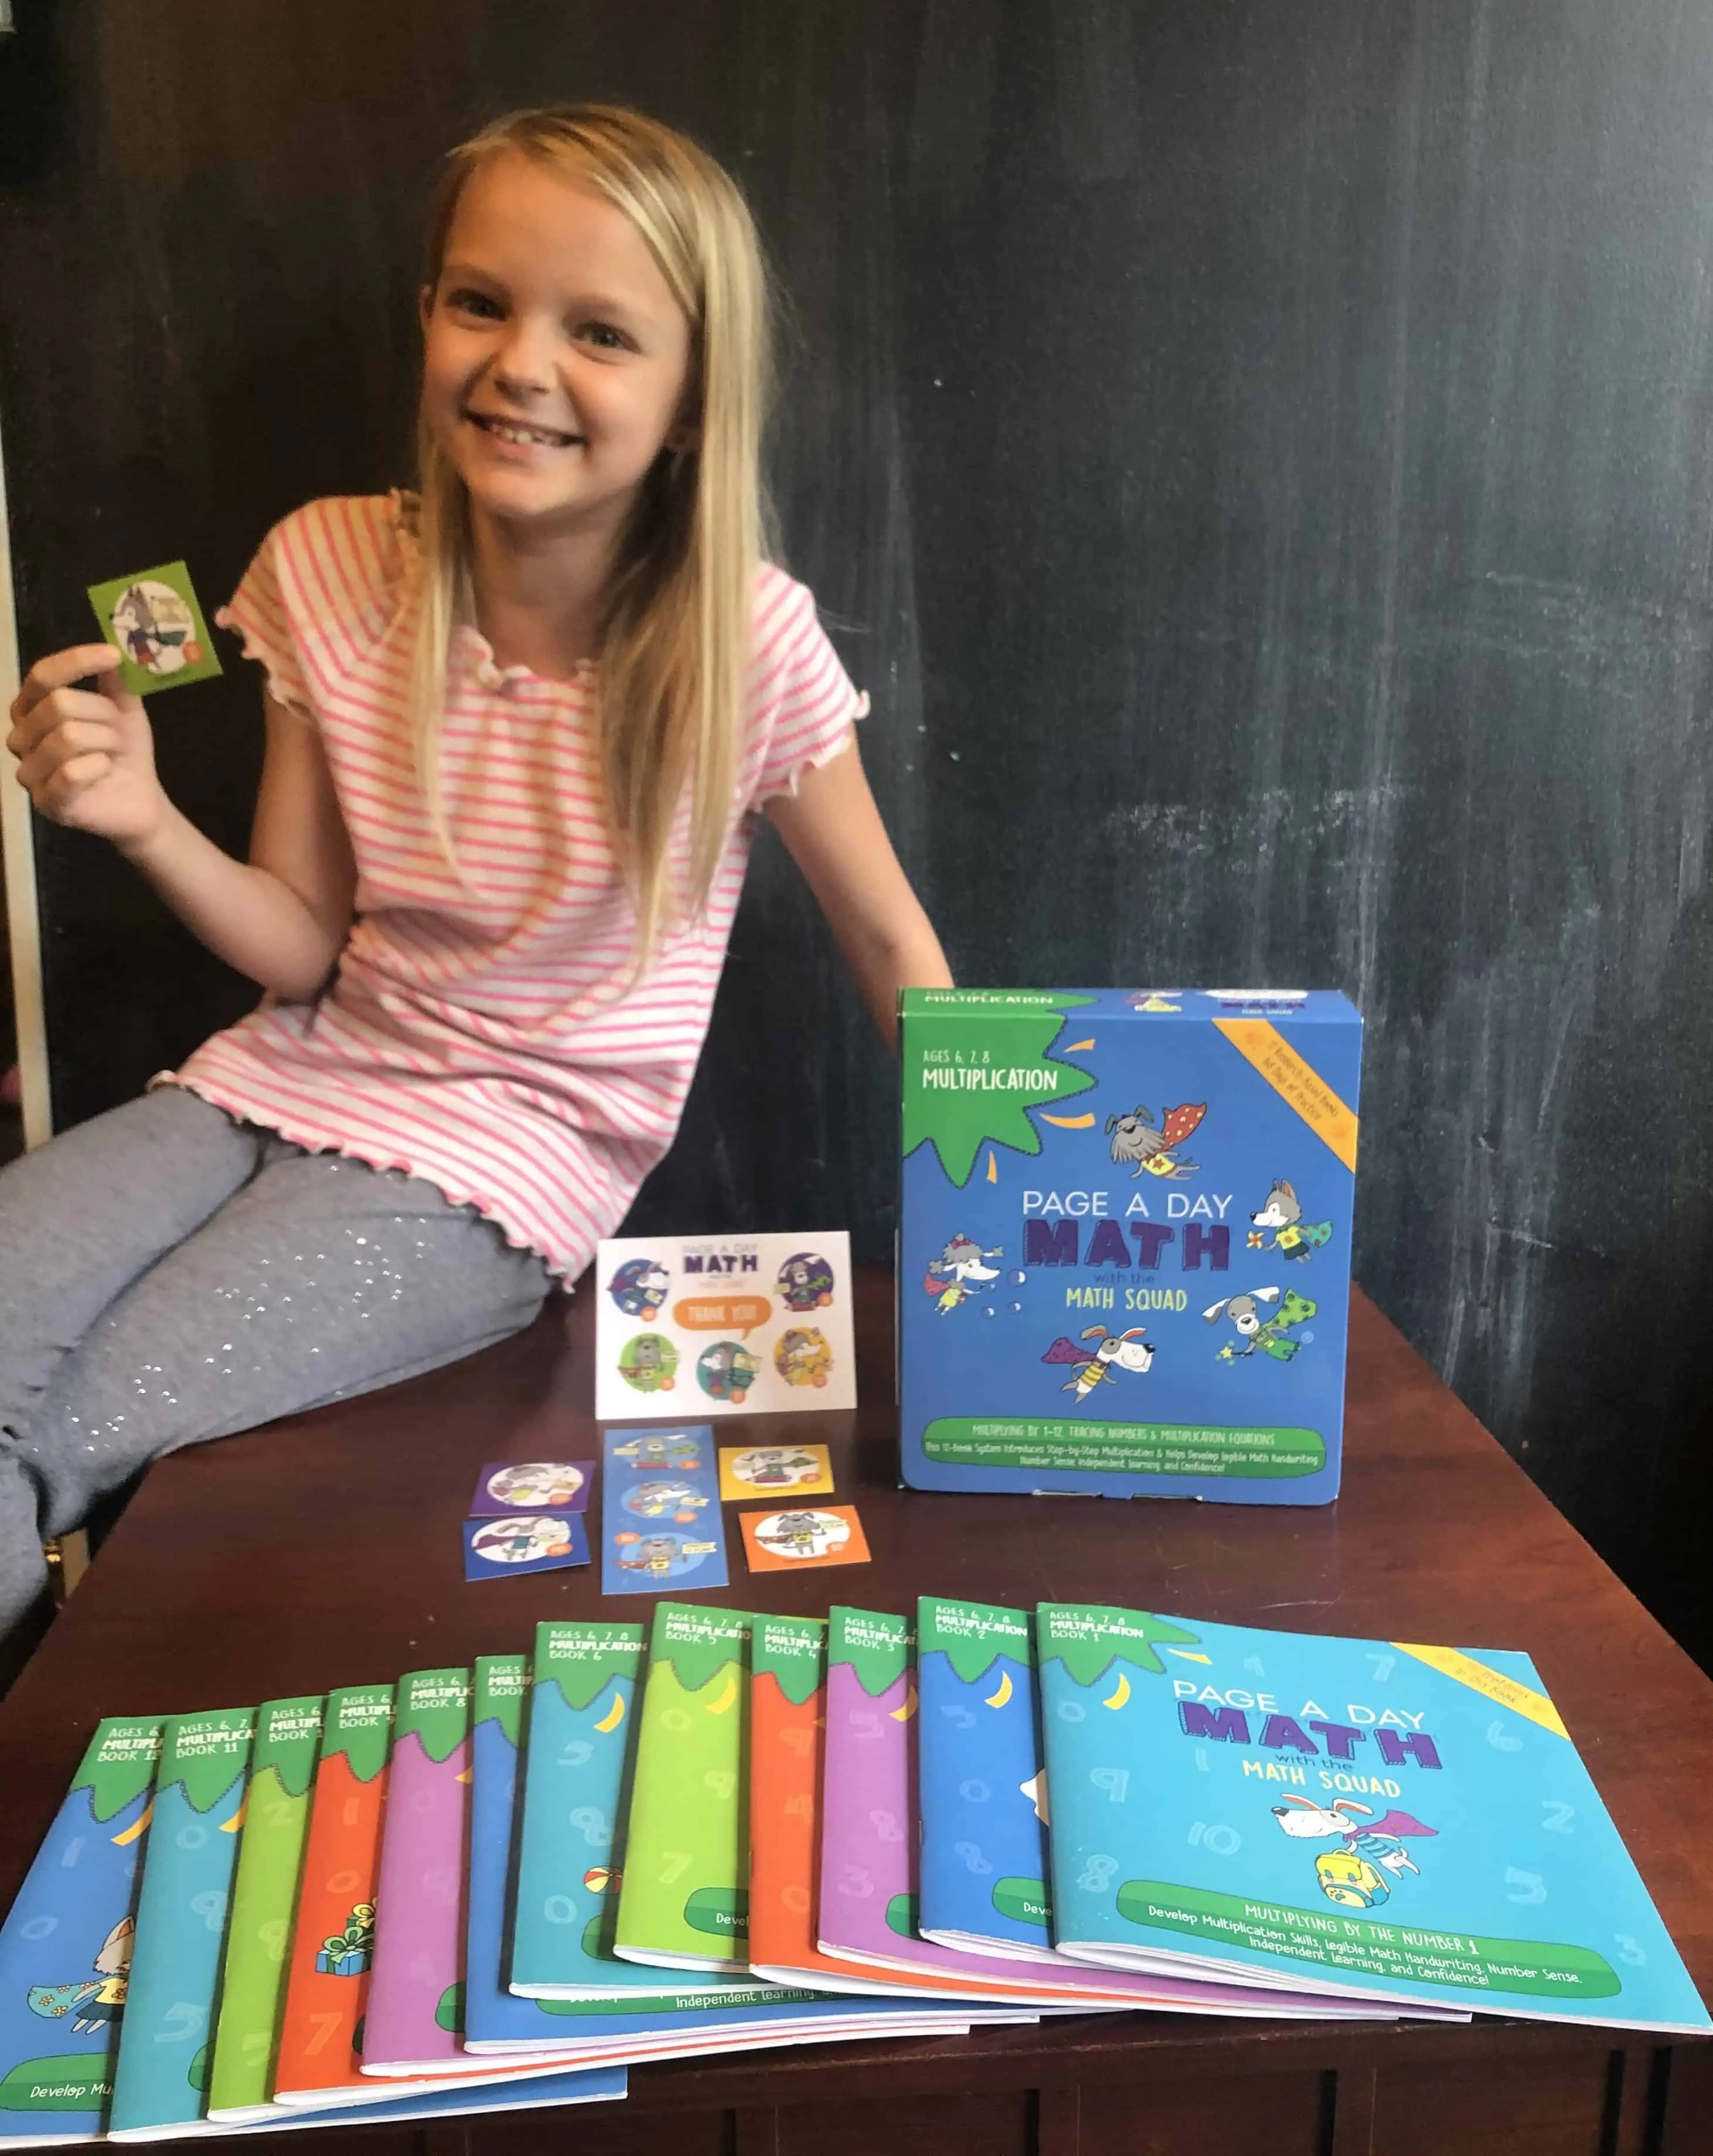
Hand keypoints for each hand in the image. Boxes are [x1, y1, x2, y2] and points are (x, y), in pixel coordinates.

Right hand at [6, 645, 167, 848]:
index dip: (75, 661)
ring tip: (113, 754)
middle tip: (118, 732)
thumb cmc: (122, 752)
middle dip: (103, 715)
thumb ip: (114, 681)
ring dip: (106, 742)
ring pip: (68, 736)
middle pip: (58, 704)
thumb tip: (110, 651)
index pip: (41, 676)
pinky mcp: (47, 802)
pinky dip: (99, 767)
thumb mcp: (123, 709)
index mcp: (31, 710)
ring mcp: (29, 772)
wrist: (140, 801)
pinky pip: (71, 772)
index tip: (113, 655)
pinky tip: (105, 771)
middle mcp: (21, 738)